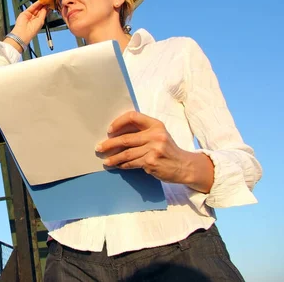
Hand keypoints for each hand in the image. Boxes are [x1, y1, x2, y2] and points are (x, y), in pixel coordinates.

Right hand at [8, 1, 48, 45]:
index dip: (46, 9)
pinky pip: (32, 7)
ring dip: (40, 4)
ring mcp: (29, 15)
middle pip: (40, 10)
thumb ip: (43, 13)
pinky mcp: (25, 12)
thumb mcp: (41, 21)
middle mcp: (34, 18)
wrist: (23, 32)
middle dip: (43, 6)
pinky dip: (36, 4)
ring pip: (36, 8)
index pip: (43, 13)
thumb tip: (46, 7)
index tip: (50, 4)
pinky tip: (39, 1)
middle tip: (48, 0)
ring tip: (44, 0)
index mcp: (39, 22)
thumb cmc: (32, 30)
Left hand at [96, 111, 212, 190]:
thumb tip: (116, 134)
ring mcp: (153, 149)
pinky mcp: (151, 162)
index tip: (109, 131)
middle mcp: (155, 135)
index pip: (133, 117)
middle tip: (99, 148)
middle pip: (126, 138)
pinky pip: (132, 163)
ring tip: (106, 161)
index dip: (118, 122)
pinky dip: (123, 165)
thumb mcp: (159, 135)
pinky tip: (118, 166)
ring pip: (126, 153)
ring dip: (114, 158)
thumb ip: (142, 132)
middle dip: (109, 144)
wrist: (184, 165)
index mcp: (156, 124)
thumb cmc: (167, 149)